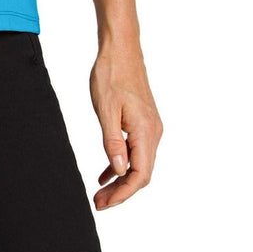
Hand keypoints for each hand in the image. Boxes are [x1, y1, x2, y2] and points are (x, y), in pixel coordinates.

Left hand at [88, 45, 161, 209]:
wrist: (121, 48)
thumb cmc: (111, 74)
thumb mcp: (106, 108)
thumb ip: (113, 141)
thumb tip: (120, 171)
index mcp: (145, 131)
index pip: (140, 175)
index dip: (123, 194)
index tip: (104, 203)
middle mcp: (153, 132)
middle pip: (141, 173)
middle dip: (121, 191)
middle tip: (99, 202)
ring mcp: (150, 127)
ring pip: (138, 162)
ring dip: (121, 179)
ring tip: (101, 192)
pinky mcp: (143, 121)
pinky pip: (135, 149)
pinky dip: (121, 162)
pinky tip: (107, 172)